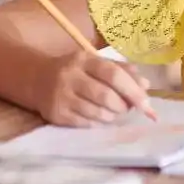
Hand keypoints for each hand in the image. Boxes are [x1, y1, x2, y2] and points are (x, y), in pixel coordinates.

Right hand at [35, 50, 154, 126]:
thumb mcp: (94, 63)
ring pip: (97, 113)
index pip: (113, 74)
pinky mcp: (57, 114)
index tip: (147, 103)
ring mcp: (62, 96)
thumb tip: (145, 84)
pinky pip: (86, 123)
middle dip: (123, 106)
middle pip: (106, 96)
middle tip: (128, 108)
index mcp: (84, 59)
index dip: (133, 90)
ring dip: (112, 116)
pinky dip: (99, 123)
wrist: (36, 79)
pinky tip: (100, 117)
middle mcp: (70, 76)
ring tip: (114, 112)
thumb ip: (121, 70)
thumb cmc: (74, 71)